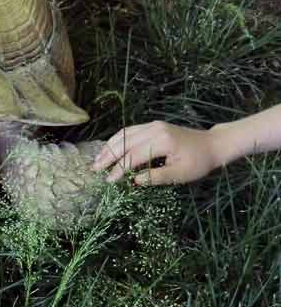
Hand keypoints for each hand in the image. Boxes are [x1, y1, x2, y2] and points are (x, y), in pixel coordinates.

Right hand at [91, 121, 222, 184]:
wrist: (213, 145)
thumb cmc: (199, 162)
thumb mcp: (181, 175)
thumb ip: (156, 177)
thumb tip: (134, 181)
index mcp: (162, 141)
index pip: (134, 155)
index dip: (119, 168)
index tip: (109, 181)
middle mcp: (154, 129)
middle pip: (125, 142)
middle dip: (108, 156)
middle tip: (94, 169)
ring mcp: (152, 125)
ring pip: (124, 134)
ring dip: (109, 147)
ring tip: (97, 160)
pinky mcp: (152, 125)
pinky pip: (129, 131)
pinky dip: (117, 140)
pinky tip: (109, 149)